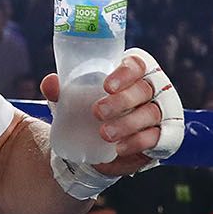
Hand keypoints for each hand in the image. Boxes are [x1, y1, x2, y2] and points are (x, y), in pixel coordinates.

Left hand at [40, 49, 174, 176]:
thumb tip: (51, 82)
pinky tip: (120, 148)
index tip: (106, 86)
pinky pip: (157, 138)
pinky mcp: (162, 137)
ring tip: (104, 134)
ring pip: (150, 113)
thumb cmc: (85, 113)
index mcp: (130, 74)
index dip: (126, 73)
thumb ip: (59, 91)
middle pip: (144, 89)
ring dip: (128, 123)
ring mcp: (158, 113)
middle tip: (97, 112)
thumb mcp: (69, 102)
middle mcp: (149, 90)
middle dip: (122, 100)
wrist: (91, 148)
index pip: (136, 65)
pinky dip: (138, 142)